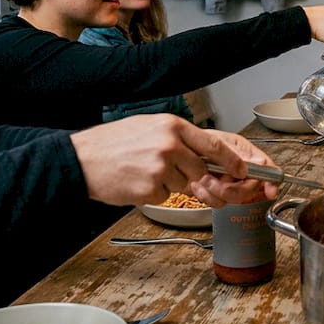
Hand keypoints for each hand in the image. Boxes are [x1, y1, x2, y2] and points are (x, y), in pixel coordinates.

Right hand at [70, 115, 278, 207]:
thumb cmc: (112, 143)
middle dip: (191, 176)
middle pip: (200, 170)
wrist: (81, 160)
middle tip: (168, 171)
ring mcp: (161, 168)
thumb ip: (177, 137)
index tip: (242, 170)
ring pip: (182, 185)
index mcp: (172, 126)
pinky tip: (135, 181)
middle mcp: (170, 146)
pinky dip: (153, 193)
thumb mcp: (149, 127)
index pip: (214, 145)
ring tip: (142, 171)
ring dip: (167, 184)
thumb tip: (203, 152)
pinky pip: (164, 196)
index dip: (231, 161)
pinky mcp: (150, 189)